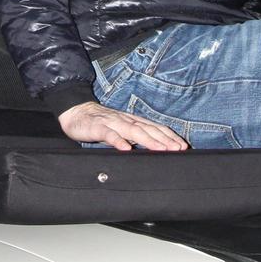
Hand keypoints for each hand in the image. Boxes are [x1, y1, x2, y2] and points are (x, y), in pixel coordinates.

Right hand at [58, 101, 187, 151]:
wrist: (77, 112)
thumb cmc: (101, 124)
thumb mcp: (122, 130)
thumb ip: (136, 137)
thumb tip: (154, 148)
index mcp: (134, 121)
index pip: (156, 128)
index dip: (170, 137)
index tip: (182, 146)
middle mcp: (127, 120)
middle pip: (149, 129)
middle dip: (165, 140)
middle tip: (178, 149)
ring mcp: (113, 123)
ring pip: (133, 131)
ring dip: (148, 140)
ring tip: (160, 149)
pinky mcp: (98, 127)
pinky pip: (110, 134)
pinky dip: (119, 141)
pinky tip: (126, 149)